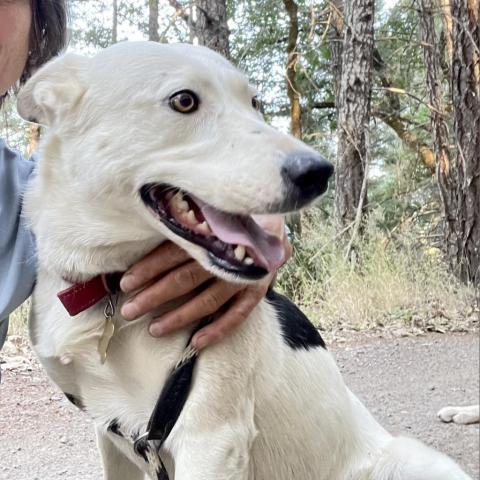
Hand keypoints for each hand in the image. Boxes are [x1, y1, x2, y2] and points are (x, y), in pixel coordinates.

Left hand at [120, 216, 290, 348]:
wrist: (272, 225)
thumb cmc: (232, 220)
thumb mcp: (211, 213)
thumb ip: (187, 223)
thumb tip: (146, 231)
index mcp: (213, 232)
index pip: (174, 251)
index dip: (149, 267)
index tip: (126, 283)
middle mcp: (228, 255)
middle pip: (185, 278)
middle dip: (154, 296)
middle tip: (130, 310)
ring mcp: (245, 276)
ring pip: (207, 301)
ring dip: (179, 317)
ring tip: (154, 329)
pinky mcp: (258, 290)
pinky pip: (238, 315)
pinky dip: (218, 329)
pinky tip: (196, 342)